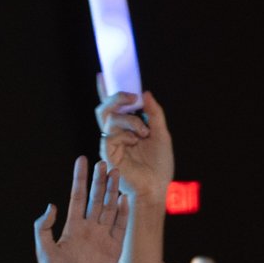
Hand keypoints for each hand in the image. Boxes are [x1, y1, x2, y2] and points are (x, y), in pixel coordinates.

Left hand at [35, 157, 128, 262]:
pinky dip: (123, 213)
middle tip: (104, 162)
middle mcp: (89, 229)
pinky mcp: (114, 249)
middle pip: (96, 199)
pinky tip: (123, 199)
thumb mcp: (44, 252)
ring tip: (115, 173)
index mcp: (72, 228)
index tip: (82, 160)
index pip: (77, 197)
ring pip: (109, 209)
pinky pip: (120, 227)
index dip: (80, 179)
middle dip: (99, 181)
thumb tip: (51, 206)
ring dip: (112, 191)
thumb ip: (44, 229)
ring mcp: (103, 238)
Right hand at [96, 83, 173, 200]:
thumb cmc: (159, 165)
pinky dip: (125, 133)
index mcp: (127, 128)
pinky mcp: (108, 154)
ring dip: (130, 119)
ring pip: (110, 117)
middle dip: (117, 96)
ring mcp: (111, 143)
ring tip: (144, 131)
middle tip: (132, 97)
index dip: (106, 90)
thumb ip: (154, 114)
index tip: (102, 74)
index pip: (113, 106)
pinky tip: (136, 141)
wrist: (157, 188)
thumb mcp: (161, 134)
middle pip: (105, 108)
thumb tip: (145, 93)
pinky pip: (110, 134)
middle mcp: (116, 134)